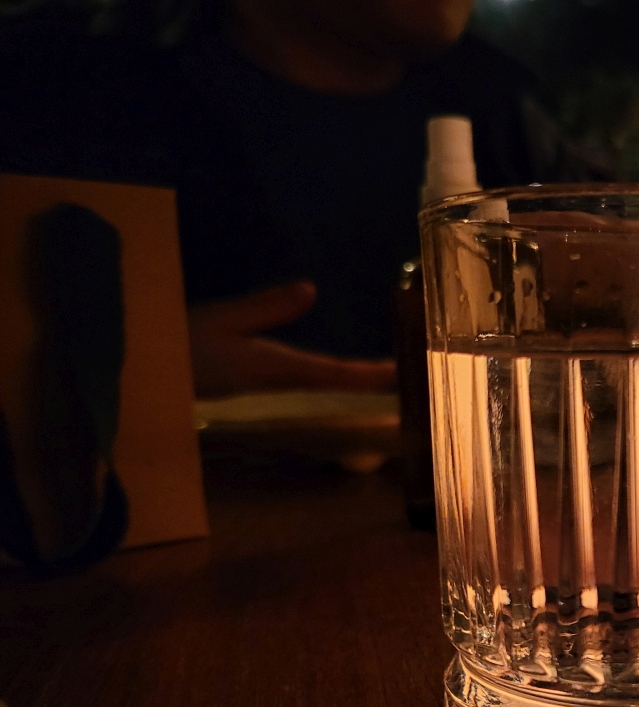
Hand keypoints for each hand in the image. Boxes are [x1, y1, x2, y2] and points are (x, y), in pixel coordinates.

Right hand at [187, 281, 396, 397]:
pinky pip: (295, 377)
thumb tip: (311, 291)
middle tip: (400, 373)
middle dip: (363, 378)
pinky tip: (324, 366)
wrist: (138, 379)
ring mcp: (259, 384)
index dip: (365, 374)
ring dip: (345, 377)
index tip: (398, 373)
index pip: (330, 372)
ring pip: (314, 381)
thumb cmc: (174, 346)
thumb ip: (264, 308)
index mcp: (270, 366)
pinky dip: (319, 372)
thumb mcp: (219, 320)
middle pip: (329, 381)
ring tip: (375, 370)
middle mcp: (272, 380)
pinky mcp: (245, 380)